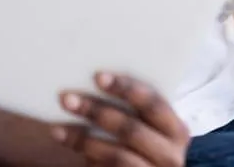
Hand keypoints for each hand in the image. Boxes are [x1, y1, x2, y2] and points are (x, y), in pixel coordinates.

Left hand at [50, 73, 188, 166]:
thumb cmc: (138, 145)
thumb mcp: (145, 127)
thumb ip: (131, 109)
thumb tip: (92, 79)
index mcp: (176, 130)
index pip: (153, 104)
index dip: (126, 88)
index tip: (98, 76)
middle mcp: (171, 155)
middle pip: (131, 128)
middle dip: (97, 111)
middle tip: (67, 99)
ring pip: (117, 154)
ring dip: (83, 139)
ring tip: (57, 129)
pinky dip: (88, 158)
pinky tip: (70, 146)